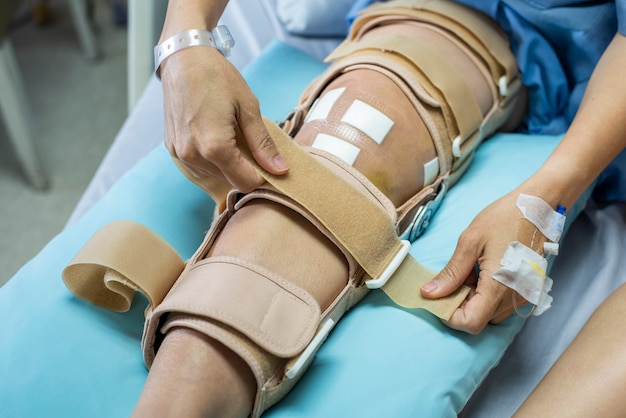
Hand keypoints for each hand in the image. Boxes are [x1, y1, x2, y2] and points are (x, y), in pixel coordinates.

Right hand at [160, 46, 287, 191]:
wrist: (183, 58)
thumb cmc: (217, 77)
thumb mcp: (248, 107)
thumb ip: (263, 143)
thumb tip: (280, 169)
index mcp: (215, 147)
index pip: (245, 182)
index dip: (261, 175)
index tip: (268, 160)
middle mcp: (193, 155)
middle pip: (229, 180)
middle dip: (244, 168)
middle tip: (250, 142)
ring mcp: (179, 153)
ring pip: (214, 175)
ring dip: (227, 163)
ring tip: (230, 134)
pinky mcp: (172, 148)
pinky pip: (198, 166)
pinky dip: (211, 158)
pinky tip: (214, 134)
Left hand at [421, 191, 530, 333]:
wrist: (538, 206)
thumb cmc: (504, 218)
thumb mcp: (470, 241)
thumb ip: (451, 272)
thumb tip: (429, 293)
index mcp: (499, 286)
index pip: (470, 323)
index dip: (450, 314)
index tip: (439, 297)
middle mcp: (515, 297)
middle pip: (479, 320)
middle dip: (459, 304)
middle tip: (454, 278)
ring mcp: (524, 296)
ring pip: (489, 314)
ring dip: (473, 299)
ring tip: (471, 271)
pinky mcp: (527, 291)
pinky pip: (501, 305)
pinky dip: (486, 295)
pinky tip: (482, 272)